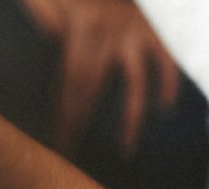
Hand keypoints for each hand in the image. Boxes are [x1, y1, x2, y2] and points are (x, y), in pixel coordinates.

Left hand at [21, 0, 179, 154]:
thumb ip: (43, 18)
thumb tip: (41, 54)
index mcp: (77, 24)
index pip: (68, 80)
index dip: (61, 112)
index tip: (55, 141)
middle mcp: (108, 33)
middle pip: (92, 88)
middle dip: (79, 121)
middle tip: (71, 151)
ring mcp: (133, 33)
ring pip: (135, 85)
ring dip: (131, 120)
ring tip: (125, 150)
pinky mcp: (150, 30)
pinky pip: (163, 62)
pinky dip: (167, 84)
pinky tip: (163, 107)